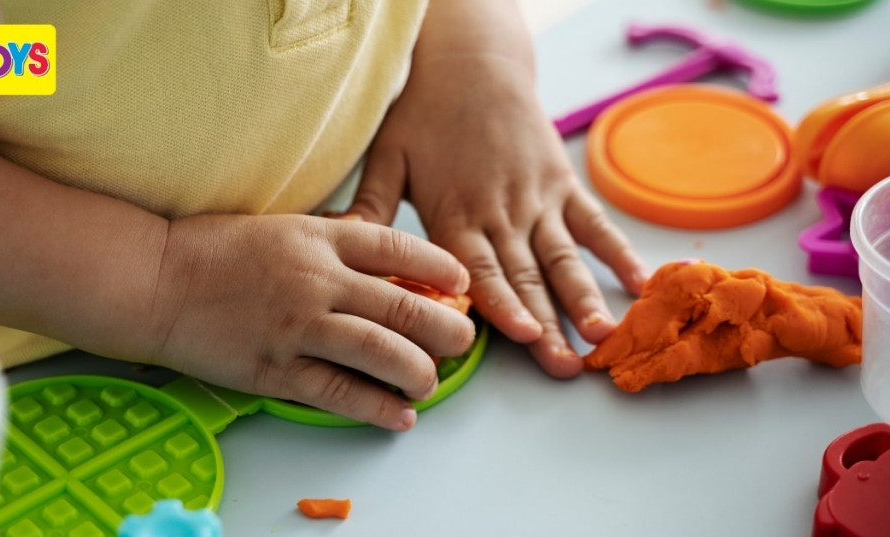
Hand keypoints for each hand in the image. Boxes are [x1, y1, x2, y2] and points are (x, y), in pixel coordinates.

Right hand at [145, 214, 474, 430]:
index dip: (441, 266)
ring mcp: (297, 327)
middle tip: (461, 340)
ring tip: (429, 382)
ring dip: (420, 372)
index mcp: (319, 238)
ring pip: (382, 353)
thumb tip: (383, 266)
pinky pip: (340, 392)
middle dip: (447, 329)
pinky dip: (377, 407)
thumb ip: (330, 242)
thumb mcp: (280, 227)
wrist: (152, 280)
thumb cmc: (212, 250)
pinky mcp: (275, 369)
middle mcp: (317, 281)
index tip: (459, 281)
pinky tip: (399, 415)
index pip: (399, 248)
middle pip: (405, 306)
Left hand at [347, 4, 647, 377]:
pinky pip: (592, 223)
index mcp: (456, 212)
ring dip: (583, 297)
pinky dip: (616, 251)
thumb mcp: (387, 156)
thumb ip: (370, 208)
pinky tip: (637, 282)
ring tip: (601, 334)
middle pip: (526, 275)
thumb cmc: (423, 113)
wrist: (472, 61)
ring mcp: (537, 199)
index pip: (481, 268)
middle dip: (548, 324)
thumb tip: (342, 248)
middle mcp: (501, 211)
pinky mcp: (561, 184)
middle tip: (566, 366)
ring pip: (563, 256)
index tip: (523, 337)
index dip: (503, 303)